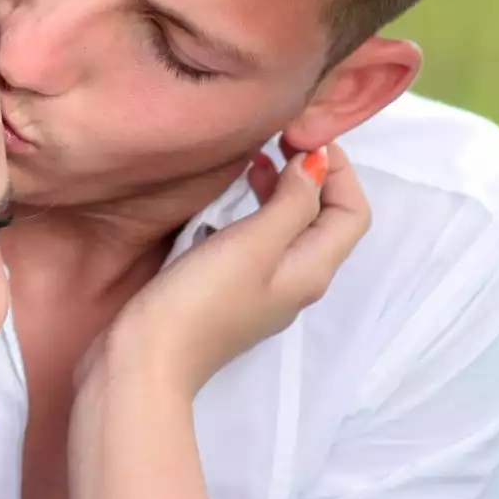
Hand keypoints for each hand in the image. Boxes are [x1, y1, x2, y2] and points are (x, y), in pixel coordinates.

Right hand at [93, 144, 368, 398]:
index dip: (340, 169)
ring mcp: (263, 292)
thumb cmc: (200, 300)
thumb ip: (292, 201)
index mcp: (312, 270)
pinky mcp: (231, 295)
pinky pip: (260, 245)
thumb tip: (317, 165)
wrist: (145, 362)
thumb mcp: (253, 242)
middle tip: (276, 140)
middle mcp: (296, 283)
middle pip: (324, 220)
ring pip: (290, 231)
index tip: (301, 136)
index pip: (353, 212)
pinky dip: (254, 213)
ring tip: (252, 162)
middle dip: (310, 175)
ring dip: (281, 191)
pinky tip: (225, 203)